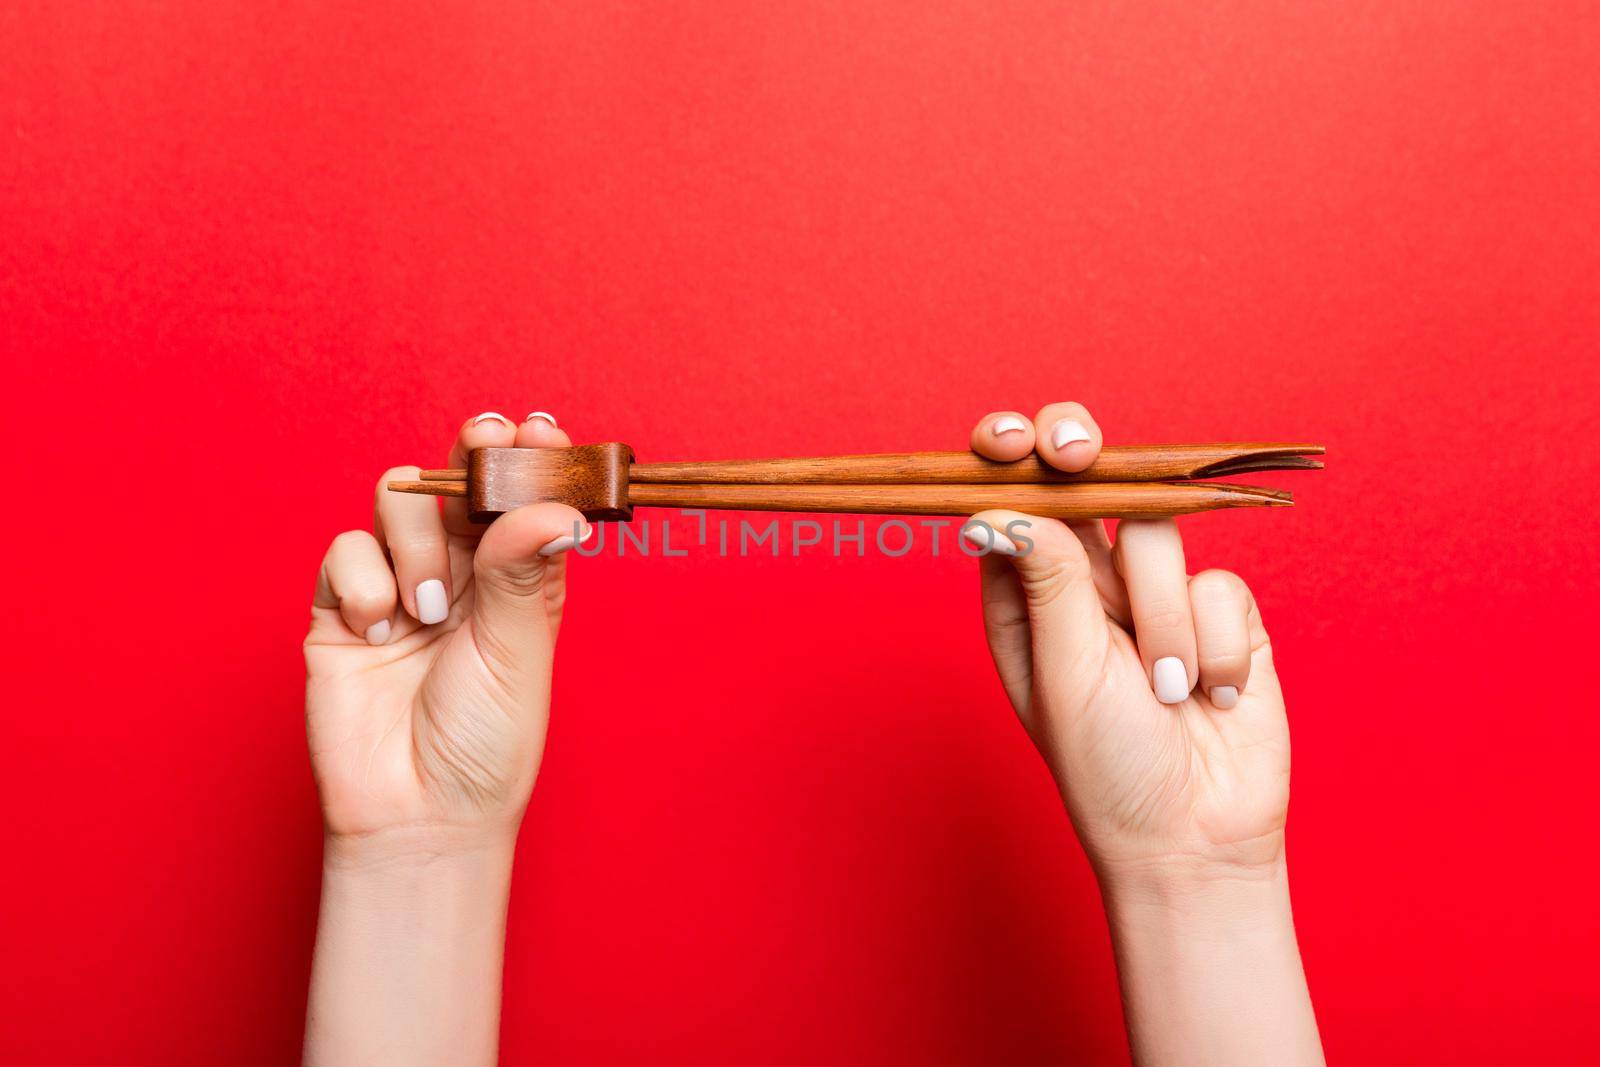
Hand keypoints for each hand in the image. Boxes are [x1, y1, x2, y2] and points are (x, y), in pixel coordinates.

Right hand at [304, 410, 586, 849]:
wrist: (416, 815)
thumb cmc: (485, 745)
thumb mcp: (516, 656)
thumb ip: (520, 577)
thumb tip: (552, 507)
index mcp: (519, 578)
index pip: (526, 498)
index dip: (533, 459)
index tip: (541, 428)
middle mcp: (463, 572)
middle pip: (461, 483)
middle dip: (471, 452)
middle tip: (487, 435)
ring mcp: (401, 583)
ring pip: (401, 502)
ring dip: (418, 541)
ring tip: (429, 608)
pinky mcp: (343, 607)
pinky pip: (347, 549)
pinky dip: (365, 580)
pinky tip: (382, 630)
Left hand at [965, 403, 1289, 880]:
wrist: (1197, 838)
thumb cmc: (1108, 768)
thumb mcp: (1064, 673)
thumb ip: (1048, 581)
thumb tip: (1001, 503)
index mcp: (1023, 594)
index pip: (1011, 498)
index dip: (1009, 454)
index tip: (1013, 440)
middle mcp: (1083, 581)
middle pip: (1085, 479)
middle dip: (1083, 455)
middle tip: (1076, 450)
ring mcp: (1152, 592)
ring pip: (1157, 533)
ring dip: (1161, 617)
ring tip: (1166, 689)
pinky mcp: (1219, 611)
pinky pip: (1219, 582)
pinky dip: (1214, 646)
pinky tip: (1211, 697)